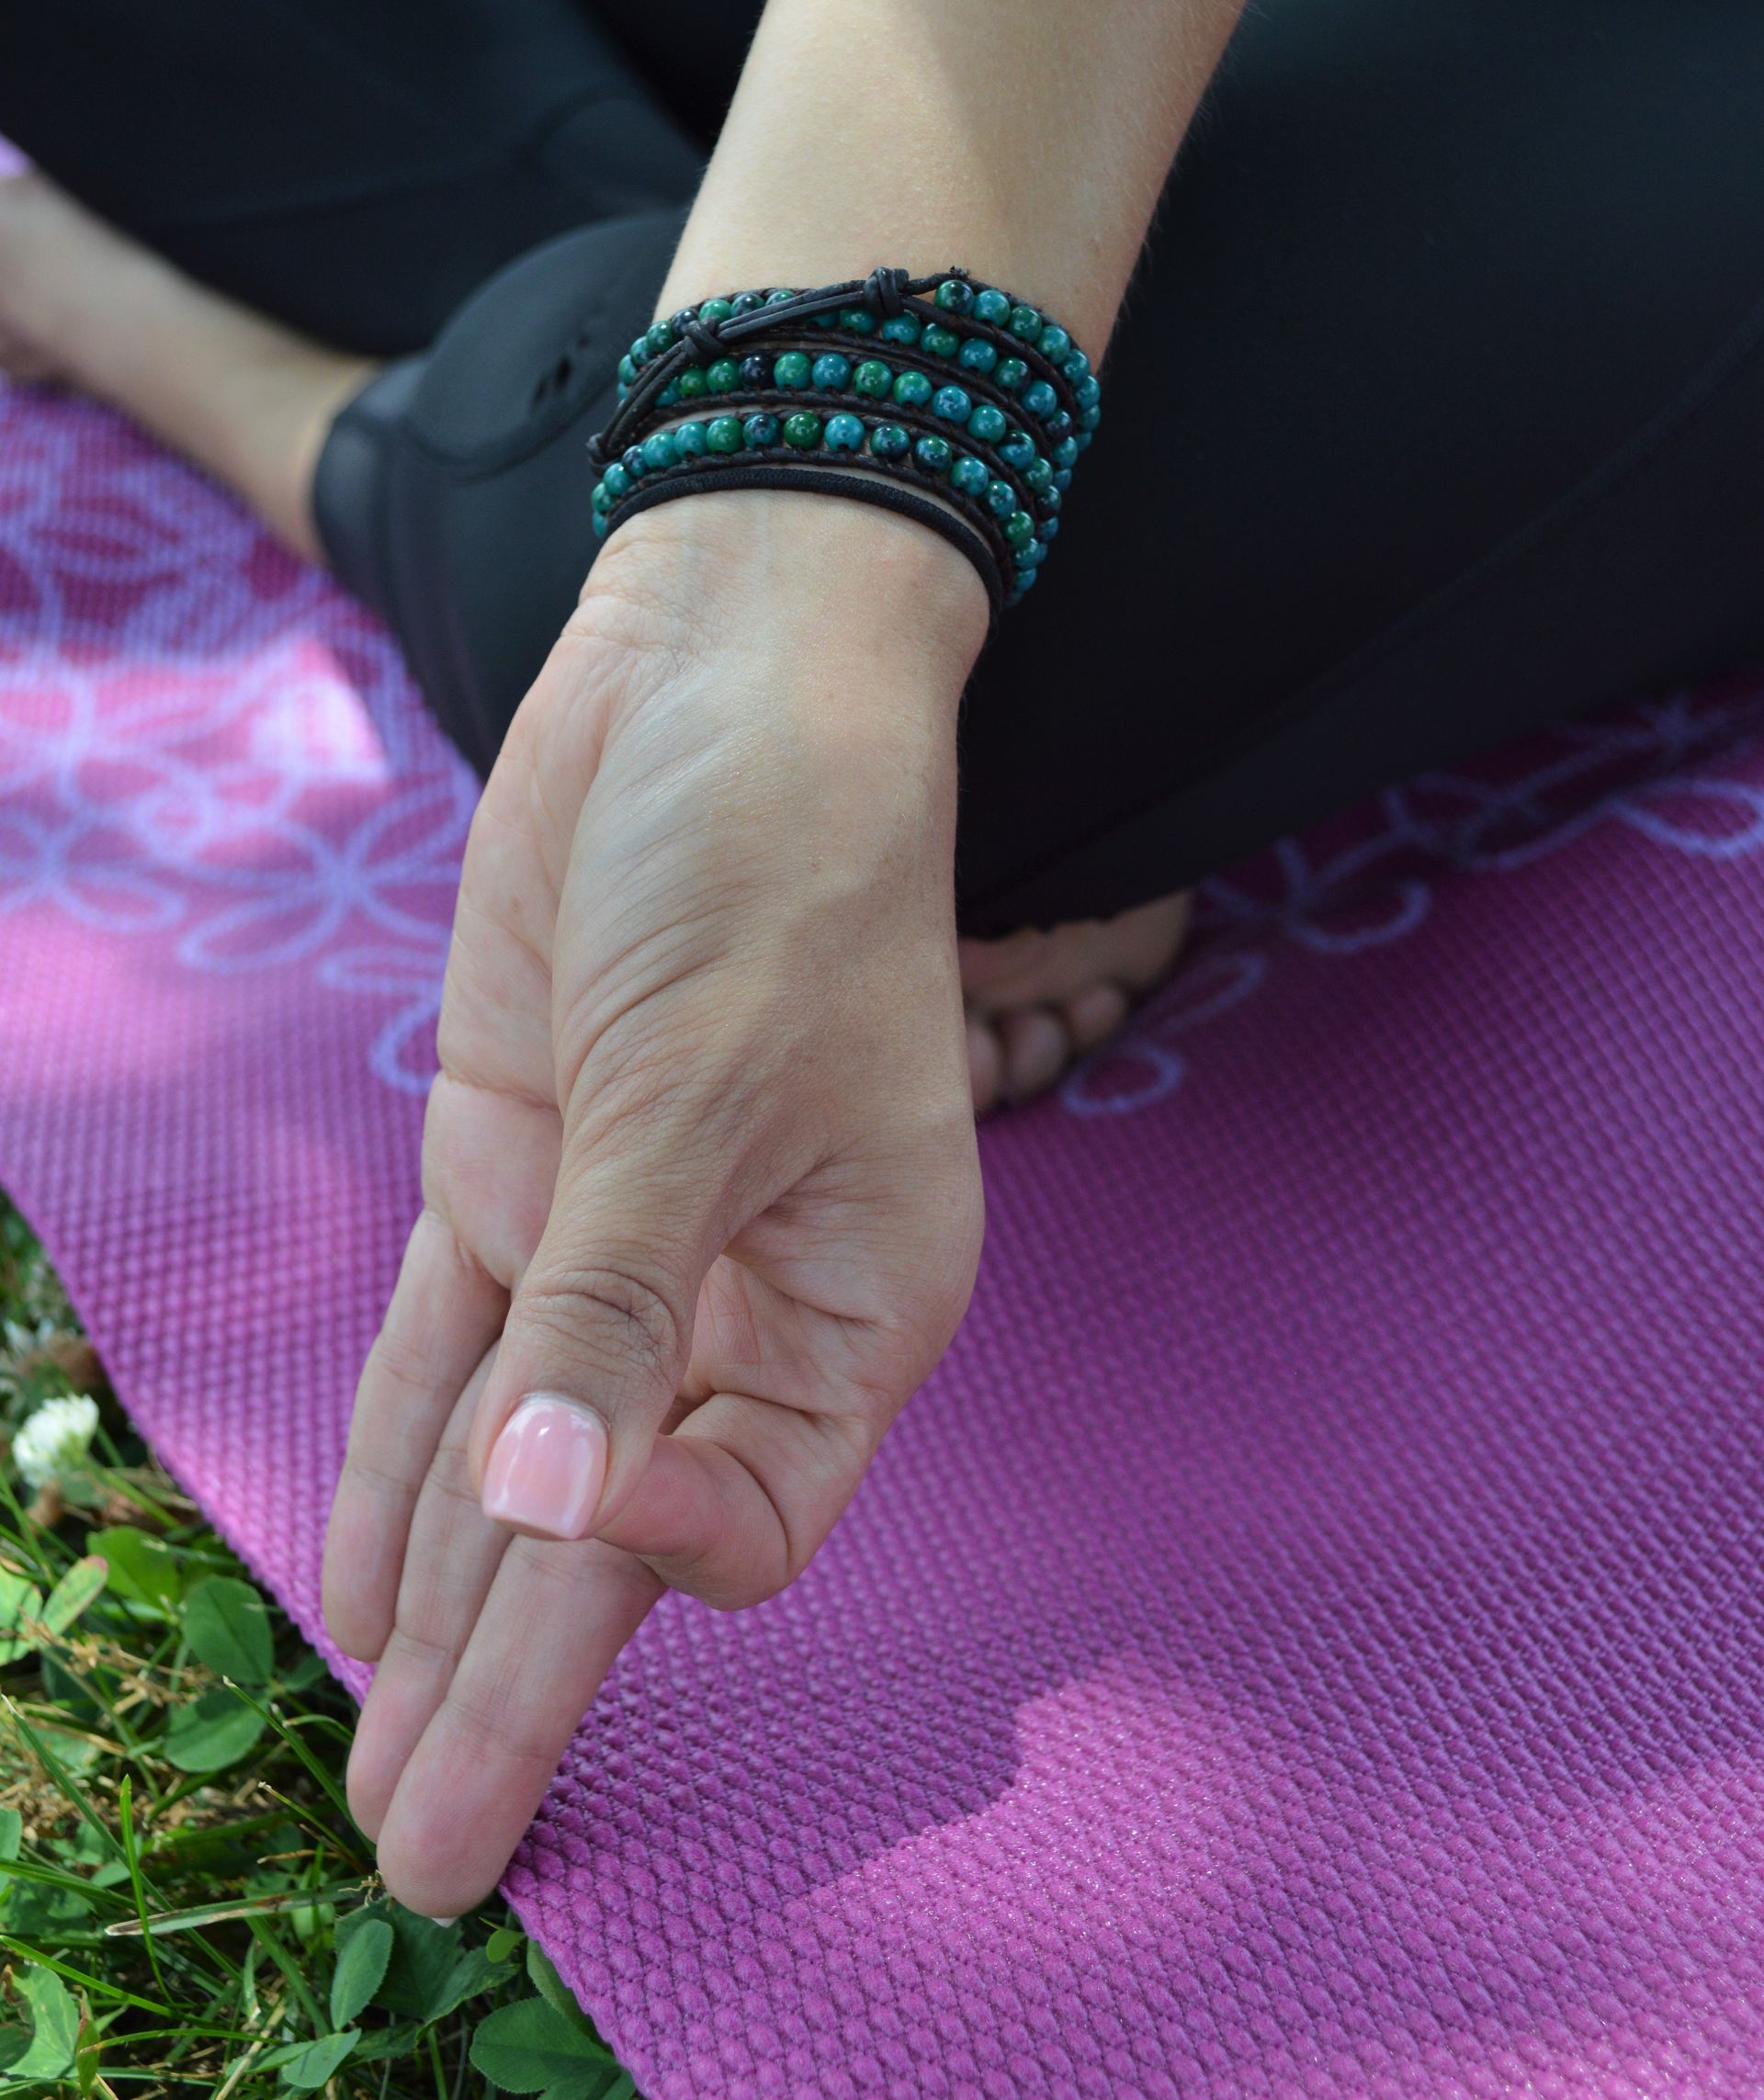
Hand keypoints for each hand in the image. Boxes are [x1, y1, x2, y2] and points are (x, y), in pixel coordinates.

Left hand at [320, 488, 989, 1914]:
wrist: (725, 668)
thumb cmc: (779, 861)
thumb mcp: (702, 1085)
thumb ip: (620, 1302)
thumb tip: (554, 1514)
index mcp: (860, 1293)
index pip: (755, 1506)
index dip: (665, 1557)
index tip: (576, 1527)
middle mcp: (740, 1292)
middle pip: (614, 1530)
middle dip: (518, 1692)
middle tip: (430, 1862)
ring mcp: (619, 1238)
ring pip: (518, 1462)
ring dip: (448, 1615)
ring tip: (386, 1778)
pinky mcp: (524, 1168)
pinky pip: (454, 1348)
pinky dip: (400, 1459)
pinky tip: (364, 1584)